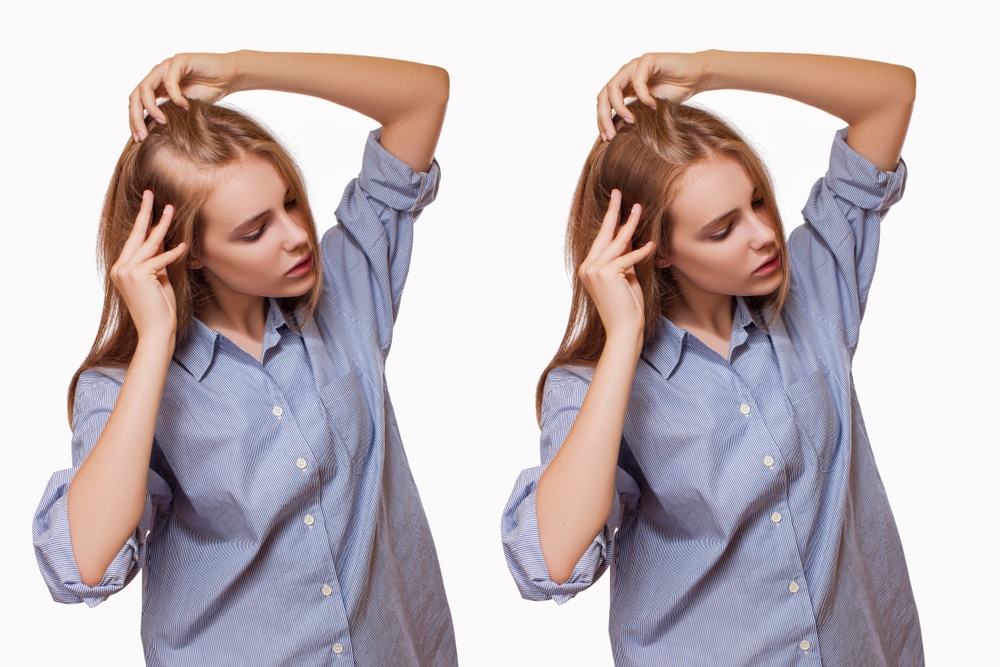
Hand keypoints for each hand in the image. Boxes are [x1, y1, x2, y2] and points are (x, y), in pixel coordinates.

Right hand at [109, 191, 186, 342]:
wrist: (156, 331)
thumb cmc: (160, 308)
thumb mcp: (158, 278)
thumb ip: (157, 260)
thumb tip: (162, 239)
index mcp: (121, 268)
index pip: (134, 240)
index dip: (143, 222)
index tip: (149, 204)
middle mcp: (120, 268)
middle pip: (136, 235)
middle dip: (145, 213)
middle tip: (151, 193)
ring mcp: (127, 271)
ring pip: (148, 243)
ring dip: (162, 225)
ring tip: (171, 208)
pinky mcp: (140, 276)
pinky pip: (160, 259)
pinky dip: (173, 253)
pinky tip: (184, 246)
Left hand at [129, 52, 241, 140]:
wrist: (230, 76)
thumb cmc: (211, 92)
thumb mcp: (186, 110)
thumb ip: (170, 116)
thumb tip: (154, 137)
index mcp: (157, 87)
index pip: (137, 103)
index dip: (134, 121)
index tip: (139, 140)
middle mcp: (158, 75)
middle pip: (135, 96)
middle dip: (135, 117)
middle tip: (142, 136)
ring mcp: (167, 67)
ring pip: (146, 87)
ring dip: (151, 107)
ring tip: (163, 122)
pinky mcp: (179, 61)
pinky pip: (170, 81)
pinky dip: (175, 96)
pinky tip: (185, 106)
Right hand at [577, 190, 655, 339]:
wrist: (624, 330)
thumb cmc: (627, 307)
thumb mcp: (626, 277)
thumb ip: (624, 258)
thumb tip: (629, 238)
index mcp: (588, 268)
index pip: (602, 239)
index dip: (610, 220)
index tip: (616, 202)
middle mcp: (587, 267)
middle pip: (604, 234)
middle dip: (613, 211)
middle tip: (619, 192)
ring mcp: (595, 270)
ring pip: (617, 242)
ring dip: (630, 224)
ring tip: (639, 208)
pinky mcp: (608, 274)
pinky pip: (628, 258)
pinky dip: (641, 252)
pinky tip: (652, 245)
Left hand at [597, 52, 706, 140]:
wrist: (698, 77)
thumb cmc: (676, 94)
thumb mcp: (649, 111)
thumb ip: (633, 117)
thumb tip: (615, 137)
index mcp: (623, 87)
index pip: (603, 103)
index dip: (602, 121)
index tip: (607, 139)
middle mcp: (625, 75)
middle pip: (603, 95)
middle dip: (603, 117)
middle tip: (610, 136)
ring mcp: (635, 66)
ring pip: (614, 87)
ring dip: (619, 107)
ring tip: (631, 121)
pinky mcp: (648, 60)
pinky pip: (637, 80)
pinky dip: (642, 96)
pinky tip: (652, 106)